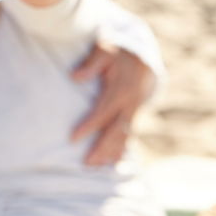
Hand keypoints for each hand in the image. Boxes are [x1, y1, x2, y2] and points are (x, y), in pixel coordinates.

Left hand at [71, 42, 155, 165]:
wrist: (142, 53)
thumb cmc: (117, 51)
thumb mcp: (104, 50)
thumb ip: (91, 63)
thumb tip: (74, 77)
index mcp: (121, 88)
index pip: (102, 112)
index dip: (88, 126)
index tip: (73, 139)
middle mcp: (130, 102)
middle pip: (116, 130)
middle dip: (102, 148)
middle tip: (87, 163)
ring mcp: (134, 109)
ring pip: (124, 135)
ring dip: (111, 152)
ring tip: (97, 166)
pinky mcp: (134, 113)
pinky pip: (129, 133)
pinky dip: (122, 148)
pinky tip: (113, 161)